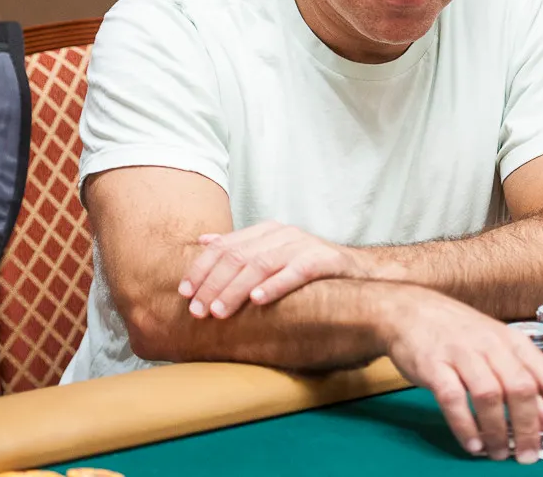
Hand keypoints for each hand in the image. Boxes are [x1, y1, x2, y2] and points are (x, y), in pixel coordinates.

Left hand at [178, 221, 368, 318]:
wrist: (358, 271)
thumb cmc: (309, 267)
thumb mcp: (273, 252)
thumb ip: (241, 247)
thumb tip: (204, 241)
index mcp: (266, 231)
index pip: (224, 246)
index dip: (201, 269)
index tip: (184, 292)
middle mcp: (282, 234)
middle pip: (238, 257)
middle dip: (213, 284)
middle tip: (197, 311)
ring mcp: (302, 245)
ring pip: (260, 264)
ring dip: (235, 289)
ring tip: (219, 311)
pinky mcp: (322, 260)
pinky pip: (295, 272)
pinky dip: (274, 285)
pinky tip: (257, 300)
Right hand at [381, 290, 542, 464]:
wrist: (409, 309)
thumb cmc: (459, 334)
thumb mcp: (497, 349)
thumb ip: (523, 381)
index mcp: (514, 342)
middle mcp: (492, 345)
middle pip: (521, 388)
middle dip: (530, 428)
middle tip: (529, 457)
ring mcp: (462, 352)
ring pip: (489, 395)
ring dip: (497, 431)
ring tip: (499, 454)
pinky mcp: (433, 363)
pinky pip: (453, 398)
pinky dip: (465, 426)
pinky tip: (472, 444)